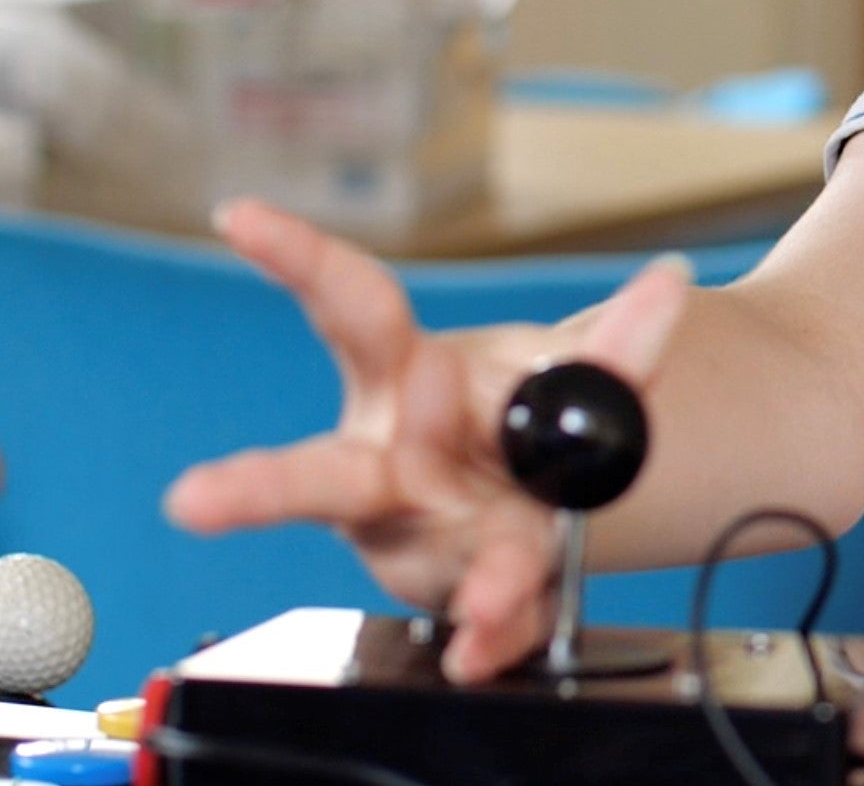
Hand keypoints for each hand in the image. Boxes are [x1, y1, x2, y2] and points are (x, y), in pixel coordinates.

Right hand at [163, 201, 691, 682]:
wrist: (559, 497)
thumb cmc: (526, 419)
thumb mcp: (573, 372)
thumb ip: (620, 340)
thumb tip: (670, 281)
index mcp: (403, 379)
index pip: (348, 307)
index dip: (296, 256)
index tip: (239, 214)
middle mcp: (387, 465)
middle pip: (314, 475)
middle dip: (252, 489)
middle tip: (193, 499)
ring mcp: (417, 538)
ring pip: (422, 557)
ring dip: (467, 574)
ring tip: (493, 593)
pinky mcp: (461, 592)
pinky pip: (477, 619)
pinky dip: (494, 633)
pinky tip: (488, 649)